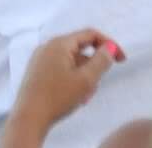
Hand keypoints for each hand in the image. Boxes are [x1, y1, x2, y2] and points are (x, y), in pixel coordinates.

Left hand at [7, 31, 123, 145]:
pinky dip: (72, 79)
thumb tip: (108, 48)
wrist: (29, 116)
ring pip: (71, 62)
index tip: (122, 60)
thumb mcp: (85, 79)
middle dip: (93, 67)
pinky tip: (73, 97)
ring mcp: (40, 58)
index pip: (90, 34)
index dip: (109, 44)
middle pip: (80, 49)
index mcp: (60, 43)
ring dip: (83, 76)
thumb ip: (100, 61)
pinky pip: (61, 69)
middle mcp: (48, 46)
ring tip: (83, 96)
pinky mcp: (37, 72)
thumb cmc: (58, 96)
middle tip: (94, 87)